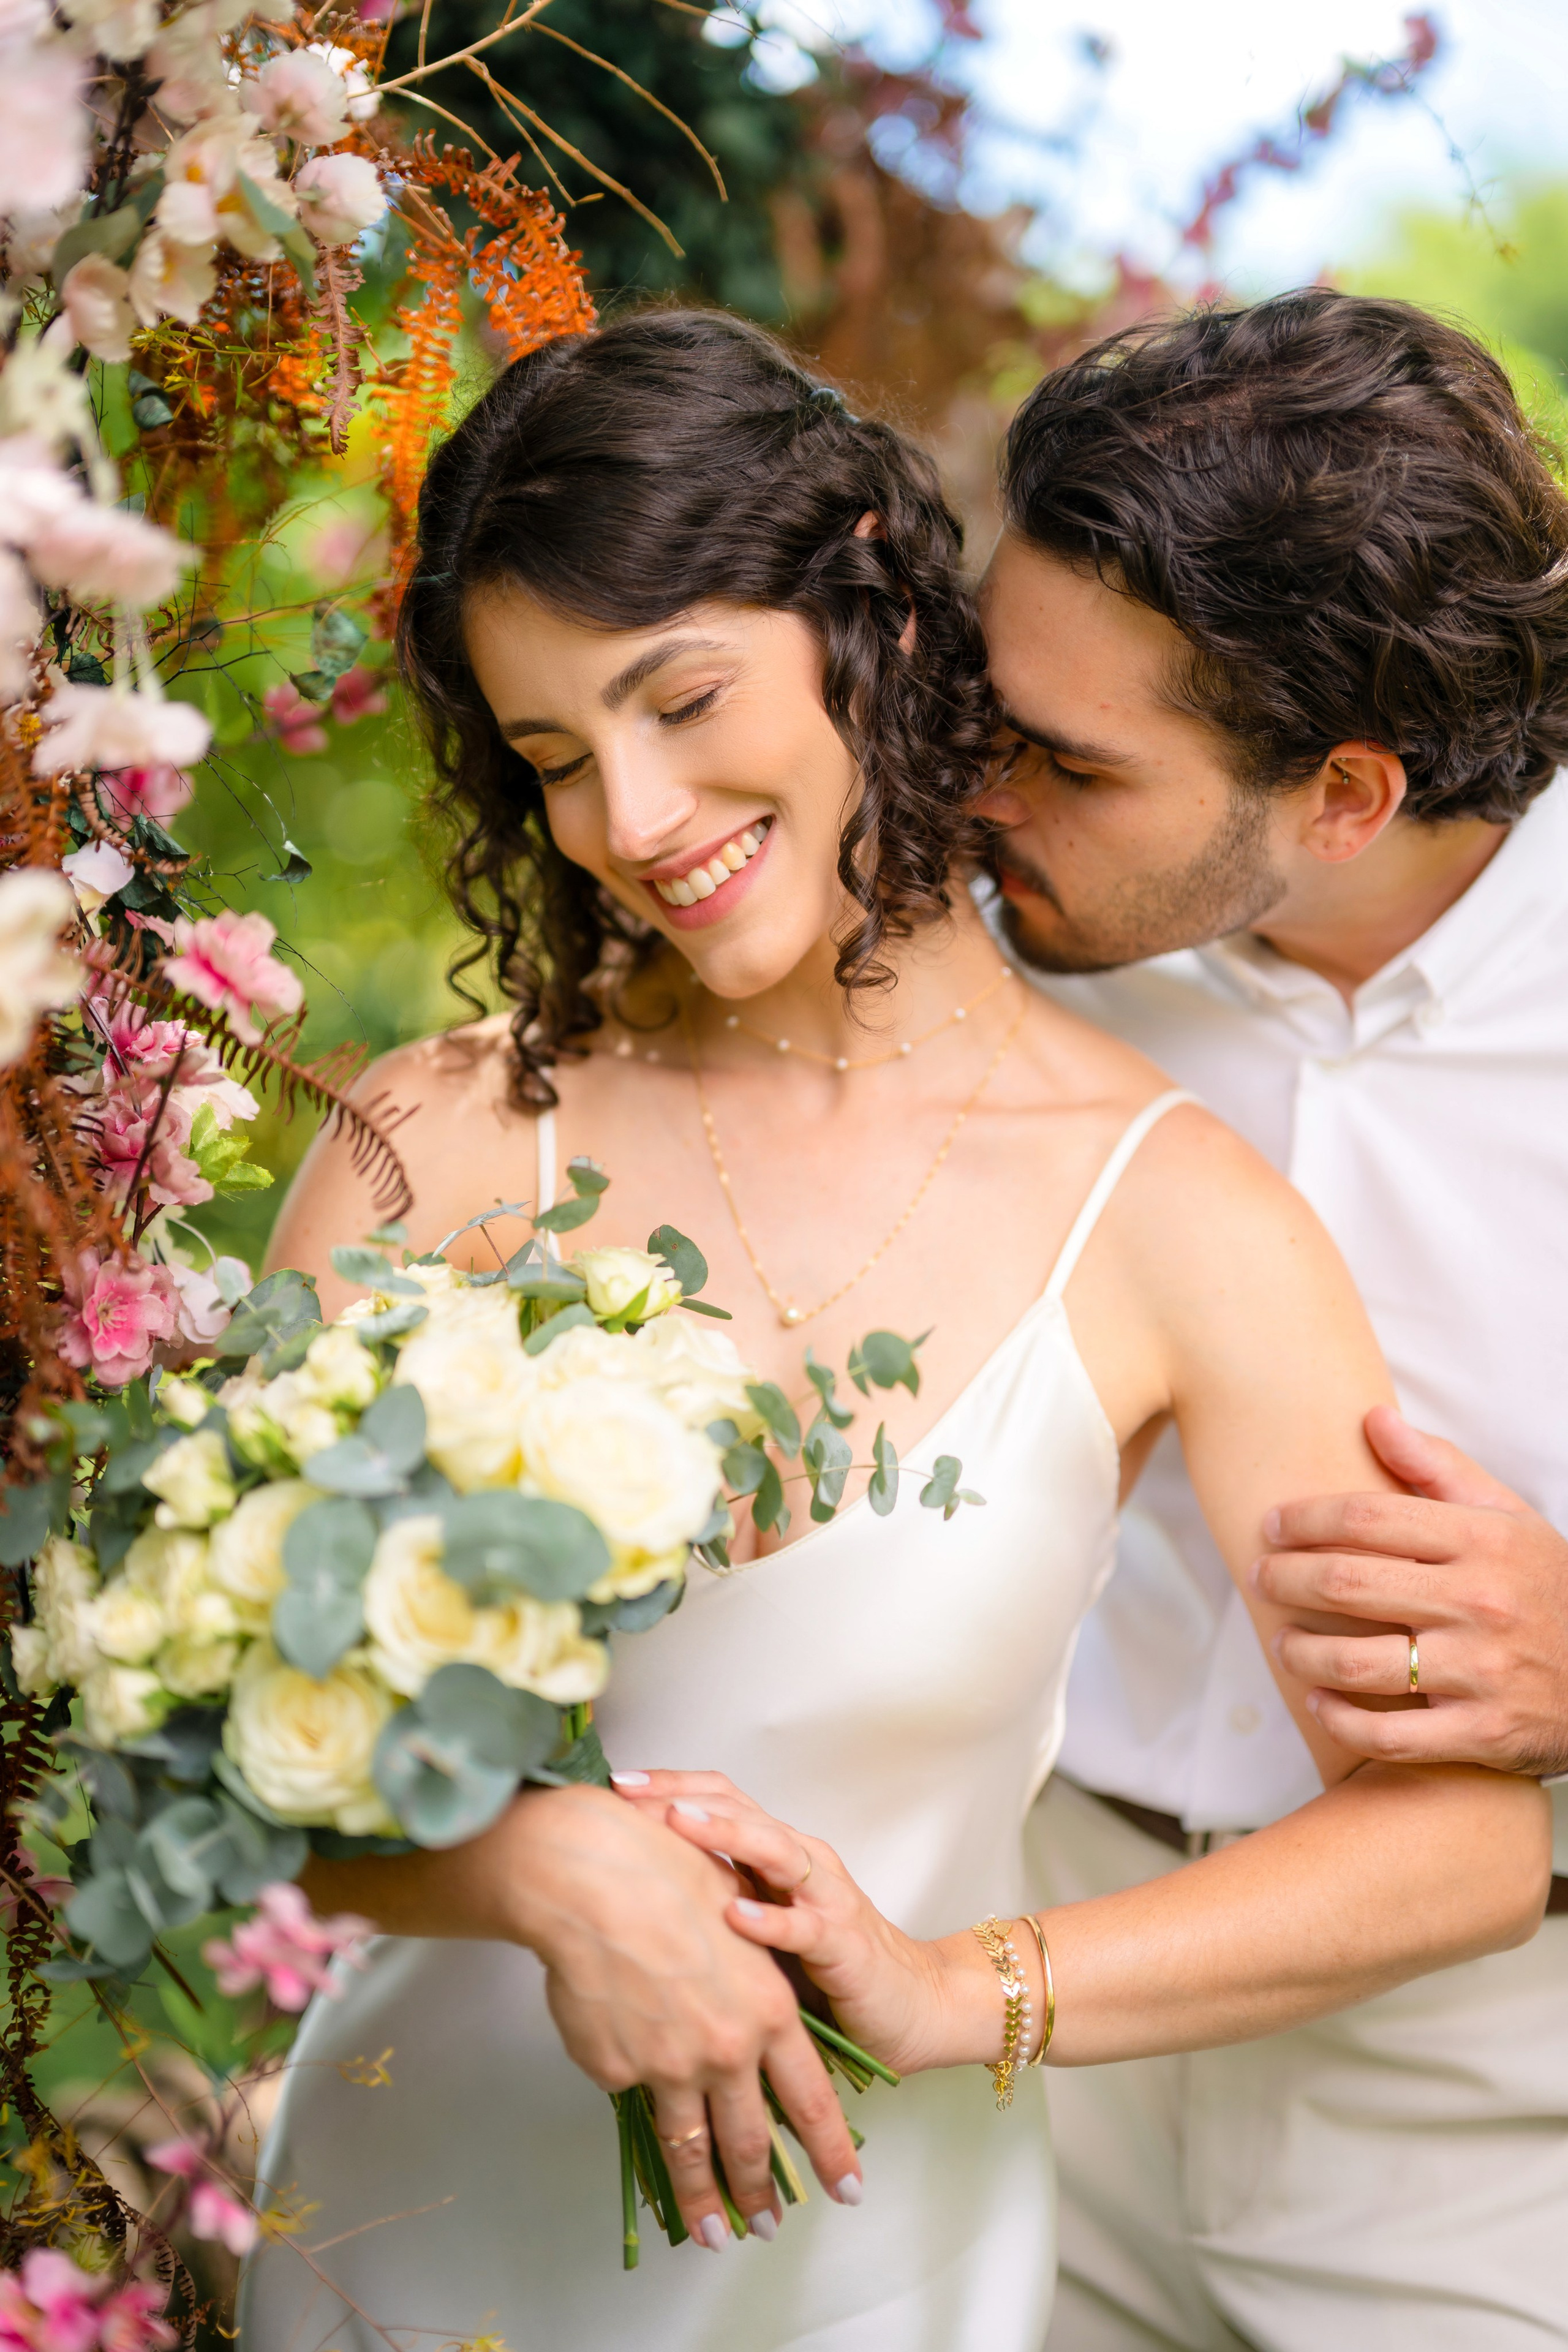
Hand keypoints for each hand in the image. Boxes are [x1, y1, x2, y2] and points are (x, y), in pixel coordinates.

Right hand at [500, 1782, 861, 2244]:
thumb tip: (738, 2024)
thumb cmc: (667, 1877)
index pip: (811, 2098)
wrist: (595, 1879)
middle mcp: (726, 2050)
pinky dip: (629, 2086)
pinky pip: (627, 2089)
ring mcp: (669, 2068)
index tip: (847, 2188)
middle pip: (750, 2139)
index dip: (830, 2150)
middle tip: (766, 2226)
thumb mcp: (736, 1923)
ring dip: (703, 2199)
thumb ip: (744, 1984)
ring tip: (711, 2234)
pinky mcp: (617, 2072)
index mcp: (769, 2010)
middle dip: (761, 2191)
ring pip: (691, 2148)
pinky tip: (621, 2064)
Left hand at [612, 1770, 958, 2077]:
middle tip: (628, 1793)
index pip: (720, 1799)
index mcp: (777, 1853)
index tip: (615, 1785)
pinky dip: (770, 1919)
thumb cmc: (826, 1969)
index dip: (668, 1785)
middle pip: (738, 1809)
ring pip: (773, 1848)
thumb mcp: (759, 1925)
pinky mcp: (845, 1944)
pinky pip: (805, 1926)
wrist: (911, 2006)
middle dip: (679, 1796)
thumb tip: (633, 1888)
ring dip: (723, 1833)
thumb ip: (714, 1902)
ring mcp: (825, 1898)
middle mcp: (802, 1861)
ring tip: (676, 1823)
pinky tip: (735, 1916)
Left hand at [1254, 1406, 1567, 1775]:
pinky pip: (1389, 1736)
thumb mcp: (1509, 1517)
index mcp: (1484, 1542)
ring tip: (1281, 1641)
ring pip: (1355, 1663)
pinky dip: (1340, 1720)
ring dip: (1299, 1651)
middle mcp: (1481, 1603)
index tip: (1272, 1525)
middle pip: (1348, 1583)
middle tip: (1260, 1577)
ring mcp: (1482, 1672)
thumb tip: (1372, 1419)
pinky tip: (1319, 1701)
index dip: (1305, 1519)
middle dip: (1285, 1579)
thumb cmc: (1547, 1587)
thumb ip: (1439, 1467)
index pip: (1367, 1518)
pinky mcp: (1484, 1734)